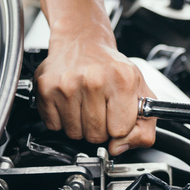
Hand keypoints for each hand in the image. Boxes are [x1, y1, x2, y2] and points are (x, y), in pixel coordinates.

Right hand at [35, 21, 155, 155]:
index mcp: (122, 80)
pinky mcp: (45, 88)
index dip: (119, 127)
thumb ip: (144, 127)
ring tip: (85, 103)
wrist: (82, 41)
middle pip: (96, 135)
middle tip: (100, 107)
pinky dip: (62, 119)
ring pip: (75, 133)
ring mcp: (67, 85)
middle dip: (99, 127)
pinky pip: (54, 126)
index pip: (120, 131)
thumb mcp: (140, 91)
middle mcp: (93, 80)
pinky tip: (70, 101)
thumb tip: (118, 148)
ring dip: (80, 124)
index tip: (117, 114)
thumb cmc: (111, 67)